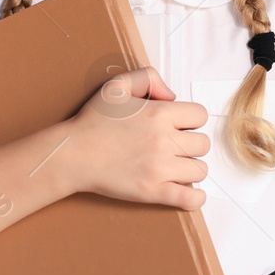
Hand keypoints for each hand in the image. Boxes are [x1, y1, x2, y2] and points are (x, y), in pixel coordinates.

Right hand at [66, 67, 210, 209]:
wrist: (72, 155)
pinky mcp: (152, 191)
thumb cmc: (93, 121)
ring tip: (176, 167)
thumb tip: (171, 95)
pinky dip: (195, 197)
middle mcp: (164, 140)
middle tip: (175, 147)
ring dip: (191, 168)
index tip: (178, 126)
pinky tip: (188, 191)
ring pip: (200, 170)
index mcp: (160, 113)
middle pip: (203, 144)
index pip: (199, 115)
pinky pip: (190, 197)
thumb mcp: (117, 85)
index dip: (191, 120)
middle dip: (192, 144)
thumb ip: (148, 77)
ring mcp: (159, 168)